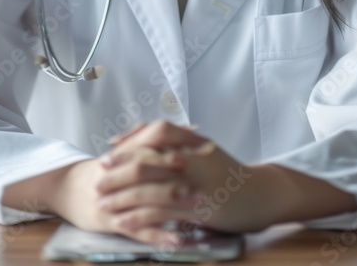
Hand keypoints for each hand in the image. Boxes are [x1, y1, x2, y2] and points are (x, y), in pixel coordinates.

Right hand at [48, 141, 201, 249]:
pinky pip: (138, 229)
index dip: (177, 142)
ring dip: (174, 203)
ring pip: (147, 198)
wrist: (66, 187)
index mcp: (126, 152)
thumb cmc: (103, 169)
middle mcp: (120, 172)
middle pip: (152, 168)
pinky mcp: (112, 221)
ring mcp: (116, 197)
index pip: (153, 141)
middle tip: (206, 176)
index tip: (204, 147)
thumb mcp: (127, 149)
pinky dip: (159, 234)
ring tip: (199, 208)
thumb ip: (156, 138)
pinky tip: (178, 239)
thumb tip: (192, 127)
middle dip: (179, 172)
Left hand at [97, 119, 264, 242]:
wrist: (259, 194)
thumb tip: (143, 139)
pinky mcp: (196, 209)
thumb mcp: (203, 149)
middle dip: (117, 174)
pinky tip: (123, 221)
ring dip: (122, 198)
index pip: (152, 136)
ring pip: (149, 189)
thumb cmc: (227, 172)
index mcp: (191, 142)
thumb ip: (176, 142)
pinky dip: (139, 217)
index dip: (127, 146)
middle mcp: (191, 159)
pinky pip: (161, 213)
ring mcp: (194, 185)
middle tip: (97, 182)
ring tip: (103, 205)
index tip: (107, 156)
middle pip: (145, 163)